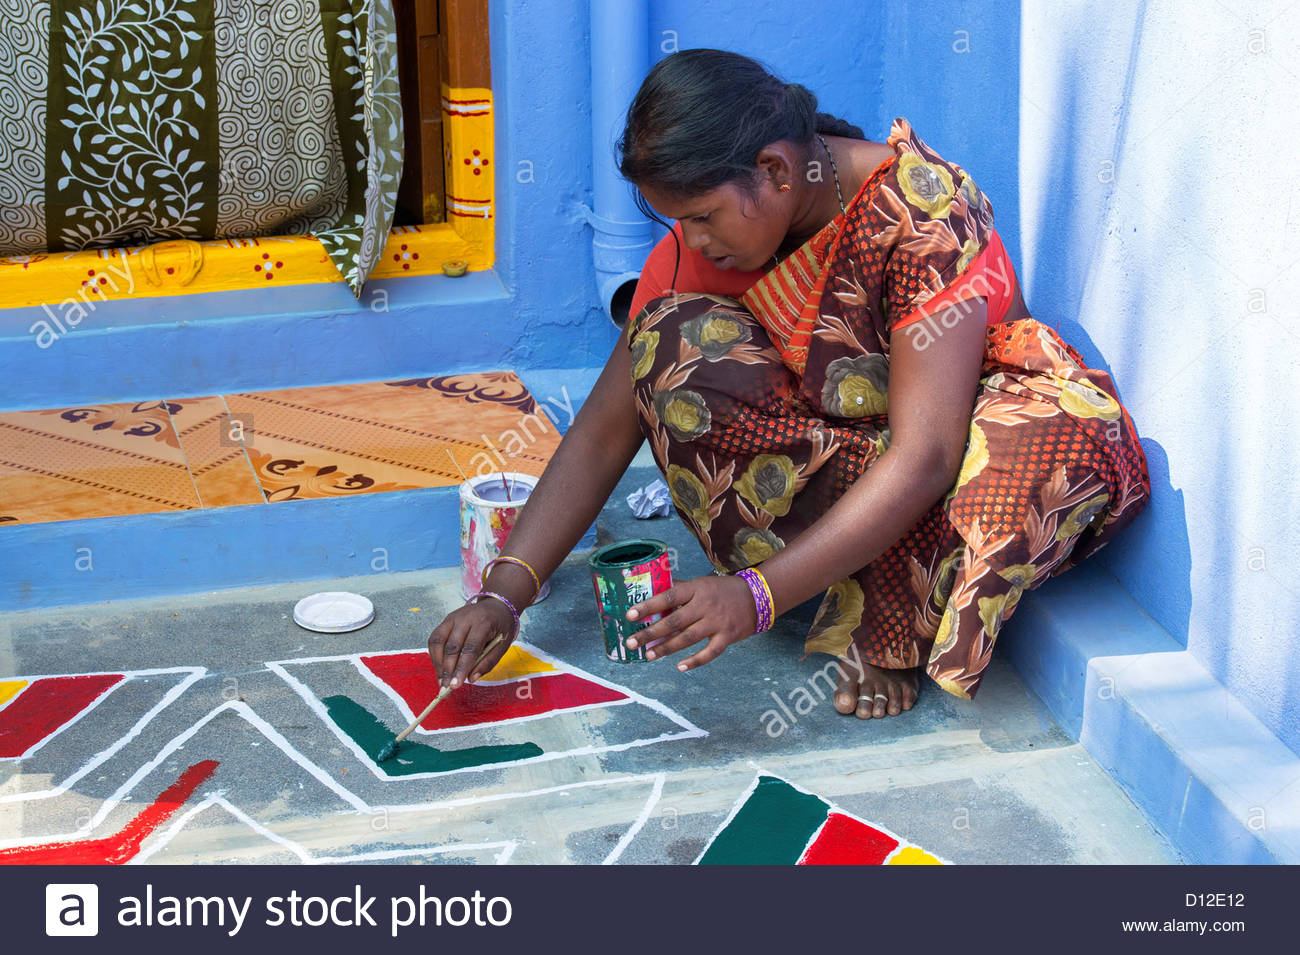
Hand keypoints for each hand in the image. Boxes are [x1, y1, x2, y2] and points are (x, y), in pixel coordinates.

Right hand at [427, 599, 514, 687]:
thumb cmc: (501, 628)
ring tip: (441, 681)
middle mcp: (465, 618)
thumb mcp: (502, 645)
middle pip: (452, 646)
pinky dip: (435, 655)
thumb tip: (471, 679)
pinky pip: (435, 639)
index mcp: (483, 623)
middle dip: (447, 670)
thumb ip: (488, 662)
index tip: (455, 686)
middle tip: (446, 689)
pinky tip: (439, 669)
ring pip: (438, 642)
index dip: (461, 668)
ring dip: (438, 664)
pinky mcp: (445, 620)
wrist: (496, 606)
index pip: (470, 648)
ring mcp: (452, 618)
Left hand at [624, 574, 757, 671]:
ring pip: (687, 638)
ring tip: (649, 656)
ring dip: (666, 648)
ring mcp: (717, 622)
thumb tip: (653, 591)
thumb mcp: (702, 583)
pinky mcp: (728, 636)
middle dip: (650, 633)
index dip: (648, 607)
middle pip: (673, 621)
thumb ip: (680, 589)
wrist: (758, 596)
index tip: (629, 615)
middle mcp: (705, 605)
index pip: (668, 597)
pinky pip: (710, 652)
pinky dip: (695, 661)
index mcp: (696, 589)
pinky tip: (680, 667)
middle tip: (631, 643)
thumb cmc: (723, 590)